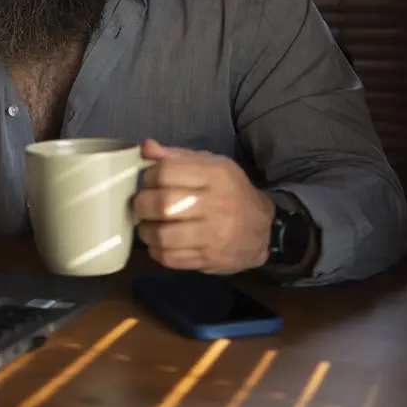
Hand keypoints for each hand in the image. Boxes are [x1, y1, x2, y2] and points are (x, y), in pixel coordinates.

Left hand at [133, 139, 275, 273]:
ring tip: (147, 225)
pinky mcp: (208, 259)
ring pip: (162, 235)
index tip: (149, 182)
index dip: (149, 177)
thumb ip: (176, 157)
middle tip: (142, 205)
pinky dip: (156, 250)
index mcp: (215, 174)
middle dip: (142, 205)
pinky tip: (159, 242)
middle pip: (162, 204)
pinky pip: (170, 258)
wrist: (263, 230)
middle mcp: (216, 204)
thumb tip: (145, 148)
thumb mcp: (211, 166)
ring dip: (146, 230)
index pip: (166, 172)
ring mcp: (213, 235)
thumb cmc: (230, 192)